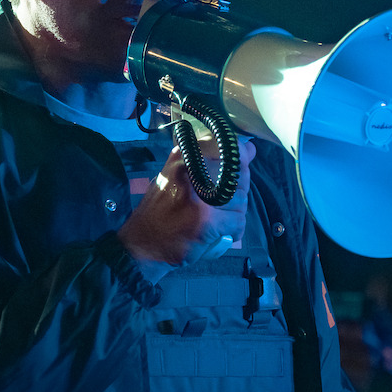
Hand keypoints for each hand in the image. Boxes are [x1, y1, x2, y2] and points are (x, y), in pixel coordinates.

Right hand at [117, 138, 255, 282]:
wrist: (141, 244)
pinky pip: (237, 222)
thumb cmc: (161, 211)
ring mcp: (199, 195)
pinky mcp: (205, 220)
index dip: (240, 160)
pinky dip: (234, 231)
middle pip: (237, 176)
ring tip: (220, 223)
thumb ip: (210, 162)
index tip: (240, 168)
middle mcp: (190, 170)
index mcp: (183, 156)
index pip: (227, 147)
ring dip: (234, 215)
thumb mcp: (176, 177)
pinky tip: (221, 234)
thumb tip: (250, 147)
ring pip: (240, 201)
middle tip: (223, 207)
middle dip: (238, 194)